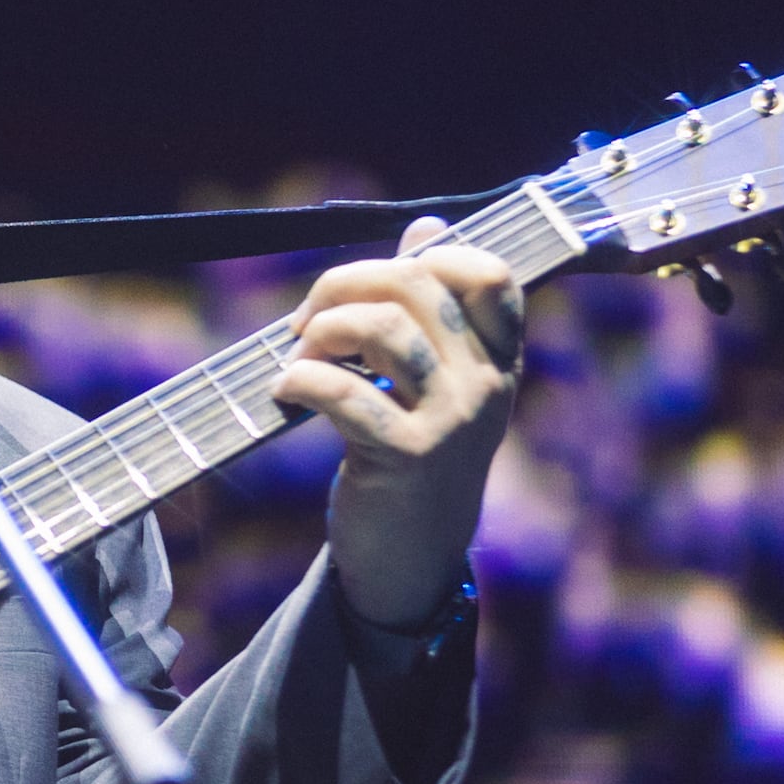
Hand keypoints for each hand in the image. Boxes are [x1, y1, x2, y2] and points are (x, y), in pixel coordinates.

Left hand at [270, 219, 522, 629]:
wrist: (413, 556)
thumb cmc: (414, 456)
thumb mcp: (436, 382)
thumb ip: (432, 309)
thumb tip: (426, 227)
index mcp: (499, 358)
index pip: (490, 273)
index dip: (428, 256)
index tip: (376, 282)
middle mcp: (485, 383)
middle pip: (417, 283)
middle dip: (344, 283)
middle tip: (308, 320)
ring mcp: (452, 420)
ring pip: (380, 327)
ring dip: (321, 330)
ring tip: (300, 357)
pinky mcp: (408, 455)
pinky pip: (344, 391)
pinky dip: (300, 379)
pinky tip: (284, 390)